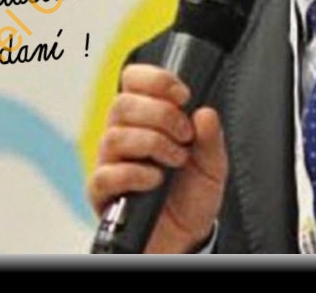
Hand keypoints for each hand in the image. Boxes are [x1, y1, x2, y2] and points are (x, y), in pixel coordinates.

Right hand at [86, 64, 227, 252]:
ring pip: (115, 135)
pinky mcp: (102, 191)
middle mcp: (122, 135)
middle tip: (184, 136)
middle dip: (161, 116)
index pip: (133, 81)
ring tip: (174, 160)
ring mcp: (110, 162)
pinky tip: (155, 180)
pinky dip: (135, 174)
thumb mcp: (212, 165)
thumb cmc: (191, 196)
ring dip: (153, 144)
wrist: (185, 236)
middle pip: (123, 104)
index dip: (155, 80)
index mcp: (144, 119)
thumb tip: (205, 112)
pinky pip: (107, 174)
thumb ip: (211, 138)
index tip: (182, 95)